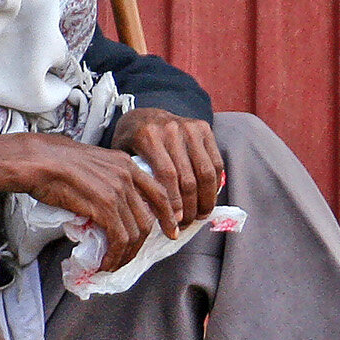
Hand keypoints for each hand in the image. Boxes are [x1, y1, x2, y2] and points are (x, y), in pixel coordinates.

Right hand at [0, 129, 165, 270]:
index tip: (171, 230)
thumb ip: (108, 179)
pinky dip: (115, 256)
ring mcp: (117, 192)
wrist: (38, 160)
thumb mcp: (92, 162)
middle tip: (133, 256)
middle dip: (143, 243)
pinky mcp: (104, 207)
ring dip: (125, 254)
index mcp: (126, 164)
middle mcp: (127, 176)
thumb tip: (109, 204)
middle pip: (148, 217)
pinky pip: (119, 239)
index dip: (168, 215)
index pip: (159, 192)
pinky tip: (106, 263)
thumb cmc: (54, 160)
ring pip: (135, 232)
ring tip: (114, 263)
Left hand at [110, 108, 223, 235]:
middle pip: (188, 177)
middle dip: (189, 207)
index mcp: (148, 136)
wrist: (144, 115)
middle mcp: (171, 129)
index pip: (167, 176)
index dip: (174, 203)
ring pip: (206, 172)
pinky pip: (216, 162)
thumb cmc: (131, 143)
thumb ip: (136, 181)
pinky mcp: (204, 128)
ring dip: (205, 199)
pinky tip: (207, 199)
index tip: (174, 223)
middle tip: (185, 224)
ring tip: (200, 215)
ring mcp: (190, 127)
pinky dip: (214, 185)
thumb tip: (150, 217)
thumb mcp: (124, 158)